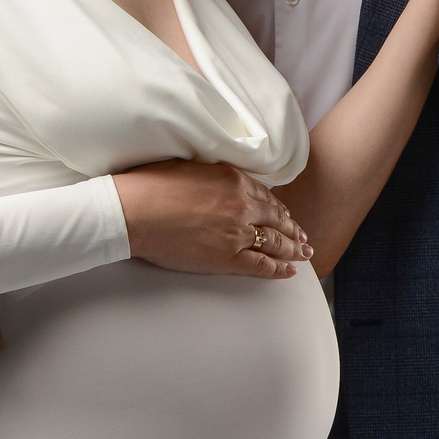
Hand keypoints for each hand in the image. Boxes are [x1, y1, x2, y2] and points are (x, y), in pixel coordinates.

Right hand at [114, 160, 312, 276]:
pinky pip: (262, 265)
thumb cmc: (150, 186)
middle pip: (276, 219)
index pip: (265, 196)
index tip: (285, 215)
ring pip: (275, 241)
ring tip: (304, 253)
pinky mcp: (228, 257)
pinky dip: (279, 268)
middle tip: (302, 236)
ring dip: (292, 248)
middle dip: (292, 229)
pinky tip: (290, 271)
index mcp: (233, 180)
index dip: (278, 208)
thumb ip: (213, 177)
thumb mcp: (190, 167)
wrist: (134, 211)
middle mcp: (242, 205)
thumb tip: (219, 183)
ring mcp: (238, 232)